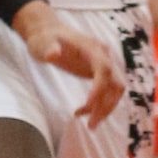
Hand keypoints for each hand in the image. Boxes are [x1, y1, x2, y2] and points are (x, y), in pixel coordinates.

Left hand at [12, 2, 124, 126]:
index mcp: (90, 47)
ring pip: (114, 90)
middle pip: (115, 83)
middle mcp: (102, 56)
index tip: (88, 104)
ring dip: (105, 108)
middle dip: (106, 105)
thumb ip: (48, 48)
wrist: (49, 33)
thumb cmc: (44, 38)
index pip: (103, 68)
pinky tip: (80, 113)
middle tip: (91, 124)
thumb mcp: (41, 43)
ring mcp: (102, 65)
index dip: (99, 87)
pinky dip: (97, 105)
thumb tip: (53, 53)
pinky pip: (106, 92)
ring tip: (89, 124)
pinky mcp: (98, 73)